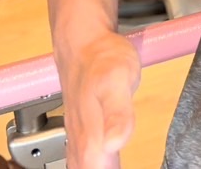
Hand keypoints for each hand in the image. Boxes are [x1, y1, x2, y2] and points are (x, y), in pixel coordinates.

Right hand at [57, 28, 140, 168]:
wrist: (83, 45)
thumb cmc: (102, 60)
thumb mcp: (118, 81)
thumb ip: (118, 114)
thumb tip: (115, 145)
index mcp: (90, 144)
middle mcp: (82, 149)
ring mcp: (82, 144)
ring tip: (117, 167)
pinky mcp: (86, 138)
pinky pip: (90, 166)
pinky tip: (111, 167)